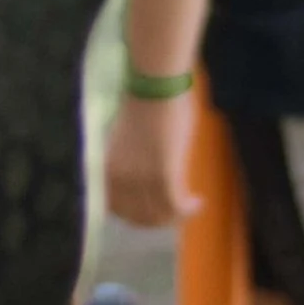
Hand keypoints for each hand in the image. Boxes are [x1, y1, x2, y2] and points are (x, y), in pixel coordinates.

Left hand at [105, 86, 200, 232]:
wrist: (154, 84)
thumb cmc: (144, 102)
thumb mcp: (126, 139)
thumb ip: (129, 162)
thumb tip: (143, 175)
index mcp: (105, 168)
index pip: (113, 209)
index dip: (134, 215)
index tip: (150, 212)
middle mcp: (118, 179)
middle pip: (137, 217)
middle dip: (157, 219)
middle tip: (174, 213)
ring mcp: (140, 180)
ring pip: (158, 215)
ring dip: (176, 217)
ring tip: (189, 208)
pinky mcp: (163, 176)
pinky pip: (176, 206)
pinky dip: (188, 210)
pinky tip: (198, 202)